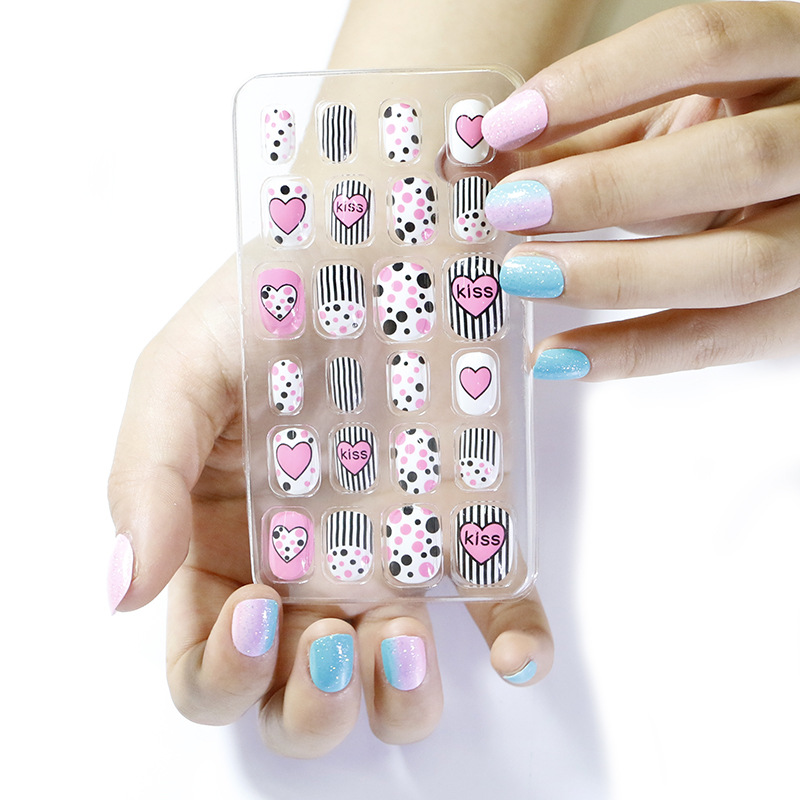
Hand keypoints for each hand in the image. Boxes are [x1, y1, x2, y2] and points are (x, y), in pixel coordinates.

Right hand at [106, 258, 553, 756]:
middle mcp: (310, 571)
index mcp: (228, 548)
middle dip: (313, 707)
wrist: (368, 243)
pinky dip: (515, 649)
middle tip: (334, 644)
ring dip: (400, 700)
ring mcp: (393, 557)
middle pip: (300, 700)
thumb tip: (123, 590)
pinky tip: (517, 651)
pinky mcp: (469, 530)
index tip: (258, 607)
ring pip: (393, 685)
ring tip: (406, 644)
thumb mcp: (182, 373)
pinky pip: (500, 614)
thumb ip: (146, 477)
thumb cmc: (267, 302)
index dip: (224, 672)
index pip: (209, 666)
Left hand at [480, 1, 799, 379]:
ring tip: (525, 276)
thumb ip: (594, 131)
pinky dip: (634, 351)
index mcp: (794, 56)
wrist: (798, 197)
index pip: (705, 46)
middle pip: (735, 161)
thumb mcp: (674, 119)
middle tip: (513, 208)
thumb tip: (494, 162)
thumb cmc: (723, 144)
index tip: (507, 125)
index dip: (597, 84)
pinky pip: (725, 341)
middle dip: (609, 188)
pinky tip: (558, 353)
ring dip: (617, 275)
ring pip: (741, 264)